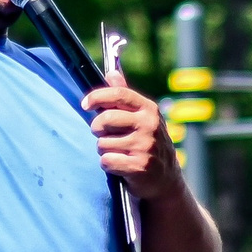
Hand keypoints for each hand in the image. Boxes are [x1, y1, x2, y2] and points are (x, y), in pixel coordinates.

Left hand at [84, 74, 184, 200]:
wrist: (166, 179)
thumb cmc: (147, 143)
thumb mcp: (142, 117)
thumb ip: (124, 96)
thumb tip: (111, 72)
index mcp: (148, 109)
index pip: (118, 94)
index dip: (97, 97)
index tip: (85, 104)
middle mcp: (149, 125)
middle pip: (105, 120)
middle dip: (97, 129)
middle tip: (103, 134)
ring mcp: (145, 146)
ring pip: (102, 143)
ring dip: (104, 149)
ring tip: (119, 152)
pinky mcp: (139, 167)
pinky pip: (107, 161)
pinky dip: (108, 165)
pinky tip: (120, 166)